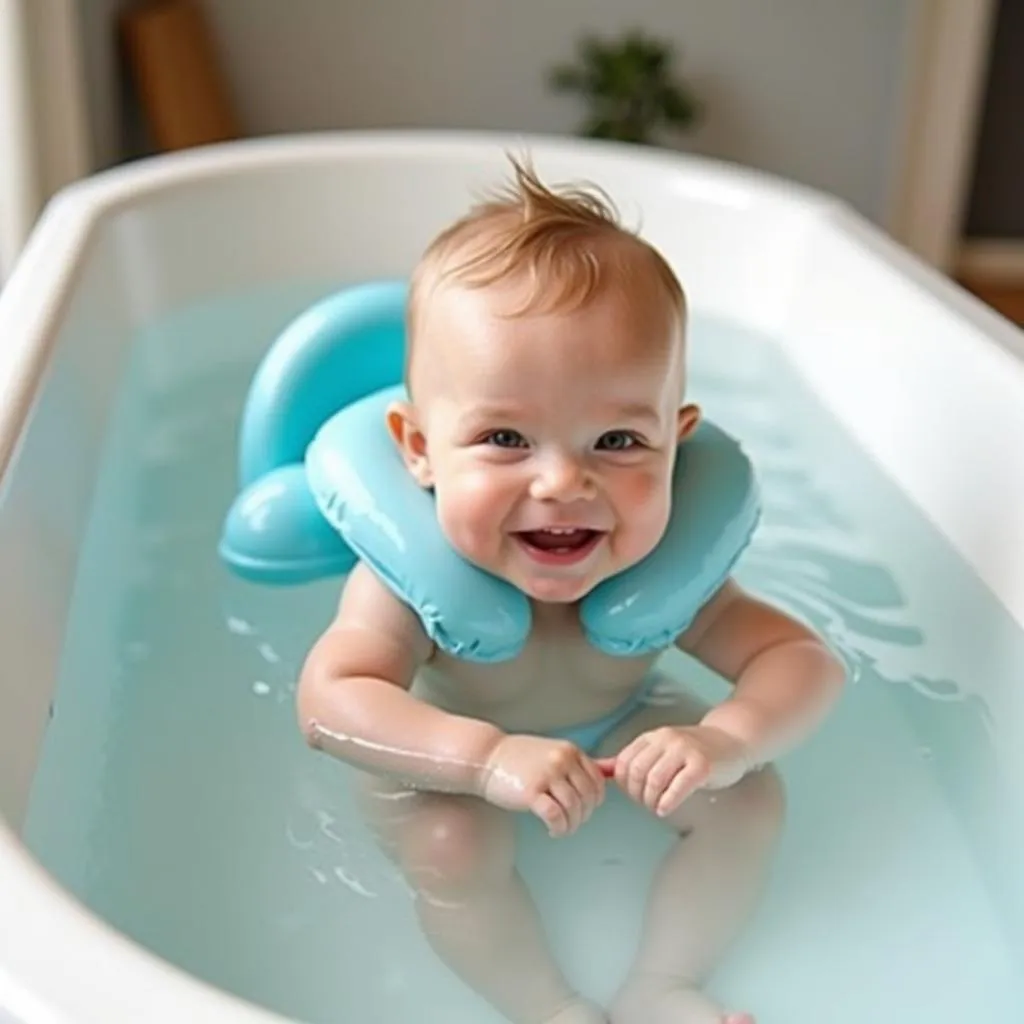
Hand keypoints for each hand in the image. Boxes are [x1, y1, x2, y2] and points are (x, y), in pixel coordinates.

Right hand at [479, 734, 604, 836]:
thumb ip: (576, 764)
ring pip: (574, 809)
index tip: (584, 810)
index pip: (598, 782)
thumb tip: (611, 772)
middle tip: (571, 823)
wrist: (486, 756)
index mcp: (570, 751)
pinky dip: (558, 828)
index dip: (594, 801)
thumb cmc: (518, 758)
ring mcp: (547, 775)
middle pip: (588, 798)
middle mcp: (562, 760)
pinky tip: (551, 831)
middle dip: (583, 816)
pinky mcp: (532, 792)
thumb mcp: (552, 753)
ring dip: (571, 825)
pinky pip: (556, 816)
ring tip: (561, 830)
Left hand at [598, 725, 748, 817]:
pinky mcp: (702, 765)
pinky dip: (667, 802)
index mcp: (652, 737)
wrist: (732, 741)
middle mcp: (666, 740)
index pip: (623, 762)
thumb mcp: (660, 751)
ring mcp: (685, 750)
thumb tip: (600, 770)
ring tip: (656, 806)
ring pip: (654, 780)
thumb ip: (633, 760)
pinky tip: (665, 808)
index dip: (623, 784)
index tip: (633, 794)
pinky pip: (678, 786)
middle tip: (645, 803)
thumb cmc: (694, 751)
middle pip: (636, 772)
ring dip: (650, 801)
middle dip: (636, 795)